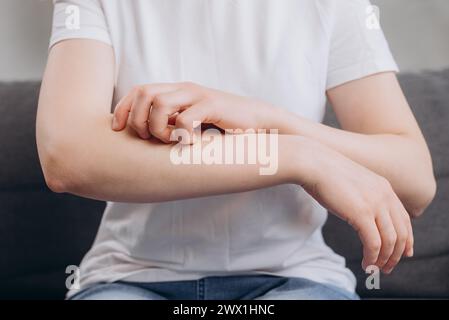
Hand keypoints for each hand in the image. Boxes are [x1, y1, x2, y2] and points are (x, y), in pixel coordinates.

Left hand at [112, 82, 279, 142]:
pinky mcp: (212, 105)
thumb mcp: (191, 121)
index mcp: (176, 91)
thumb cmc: (222, 125)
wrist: (256, 121)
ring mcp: (198, 95)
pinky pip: (185, 119)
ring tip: (172, 140)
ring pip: (159, 104)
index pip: (139, 90)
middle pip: (144, 93)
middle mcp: (184, 89)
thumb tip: (144, 136)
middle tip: (148, 138)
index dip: (124, 109)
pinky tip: (192, 142)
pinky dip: (182, 135)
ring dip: (158, 128)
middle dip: (138, 120)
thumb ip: (171, 121)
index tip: (118, 129)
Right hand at [302, 141, 413, 273]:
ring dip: (385, 259)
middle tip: (387, 267)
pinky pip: (374, 243)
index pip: (405, 219)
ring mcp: (374, 204)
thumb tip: (360, 212)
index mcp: (384, 188)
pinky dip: (372, 257)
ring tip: (375, 268)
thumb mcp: (353, 182)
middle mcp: (384, 196)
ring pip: (390, 241)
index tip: (404, 253)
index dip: (407, 239)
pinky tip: (365, 263)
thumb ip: (363, 195)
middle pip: (402, 232)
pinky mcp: (361, 214)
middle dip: (397, 254)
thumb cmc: (325, 172)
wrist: (313, 162)